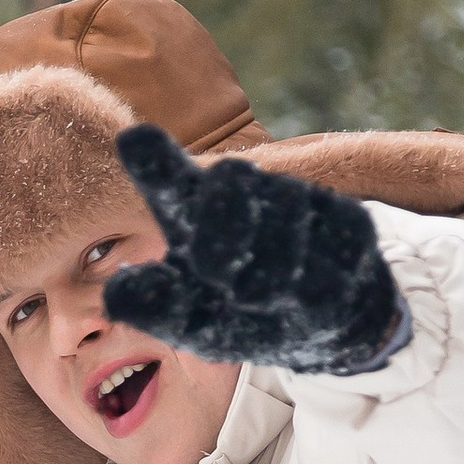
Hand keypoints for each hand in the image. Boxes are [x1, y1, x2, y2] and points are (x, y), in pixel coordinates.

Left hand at [102, 126, 405, 378]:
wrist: (332, 325)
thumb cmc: (247, 317)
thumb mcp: (195, 323)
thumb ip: (158, 305)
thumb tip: (114, 291)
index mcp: (199, 217)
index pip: (173, 188)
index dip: (156, 165)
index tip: (133, 138)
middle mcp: (248, 196)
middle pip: (230, 185)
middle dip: (225, 235)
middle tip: (231, 283)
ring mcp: (300, 202)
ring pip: (284, 214)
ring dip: (274, 270)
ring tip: (272, 297)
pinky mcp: (349, 220)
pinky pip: (329, 245)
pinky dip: (317, 278)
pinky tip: (313, 290)